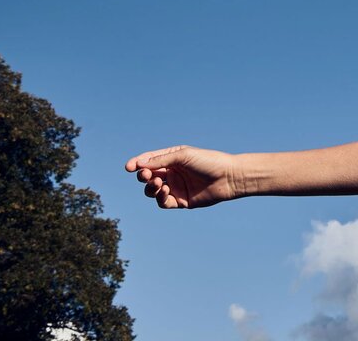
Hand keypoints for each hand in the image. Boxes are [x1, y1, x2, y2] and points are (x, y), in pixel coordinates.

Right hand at [124, 145, 241, 208]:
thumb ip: (161, 160)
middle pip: (148, 176)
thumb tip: (139, 164)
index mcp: (173, 158)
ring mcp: (176, 187)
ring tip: (158, 183)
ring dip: (150, 188)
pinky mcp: (180, 201)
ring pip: (152, 190)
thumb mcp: (183, 156)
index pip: (150, 160)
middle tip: (145, 175)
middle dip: (143, 176)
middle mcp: (172, 173)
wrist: (228, 177)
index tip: (129, 167)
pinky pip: (162, 202)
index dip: (138, 163)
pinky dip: (160, 198)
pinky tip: (166, 191)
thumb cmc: (208, 161)